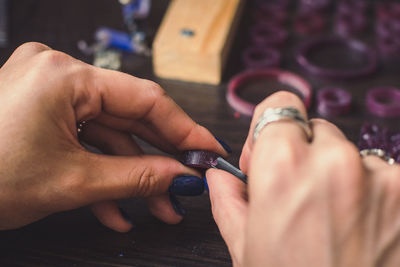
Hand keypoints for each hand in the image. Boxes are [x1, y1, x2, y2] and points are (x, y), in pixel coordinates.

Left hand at [0, 42, 227, 230]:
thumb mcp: (73, 182)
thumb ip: (138, 177)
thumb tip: (180, 177)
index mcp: (64, 77)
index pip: (145, 99)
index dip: (183, 129)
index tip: (207, 151)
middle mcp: (57, 74)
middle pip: (128, 118)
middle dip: (158, 159)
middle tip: (186, 184)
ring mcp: (48, 92)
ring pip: (106, 135)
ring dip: (130, 175)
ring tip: (155, 208)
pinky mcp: (41, 111)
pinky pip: (83, 140)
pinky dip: (101, 174)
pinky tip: (116, 206)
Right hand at [207, 91, 399, 265]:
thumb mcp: (247, 249)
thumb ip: (228, 200)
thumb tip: (218, 177)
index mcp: (283, 169)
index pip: (280, 106)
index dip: (271, 131)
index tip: (272, 155)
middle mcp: (335, 162)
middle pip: (316, 130)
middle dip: (306, 155)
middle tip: (302, 197)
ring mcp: (381, 176)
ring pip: (352, 153)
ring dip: (341, 176)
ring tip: (335, 223)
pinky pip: (383, 175)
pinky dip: (372, 194)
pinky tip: (362, 230)